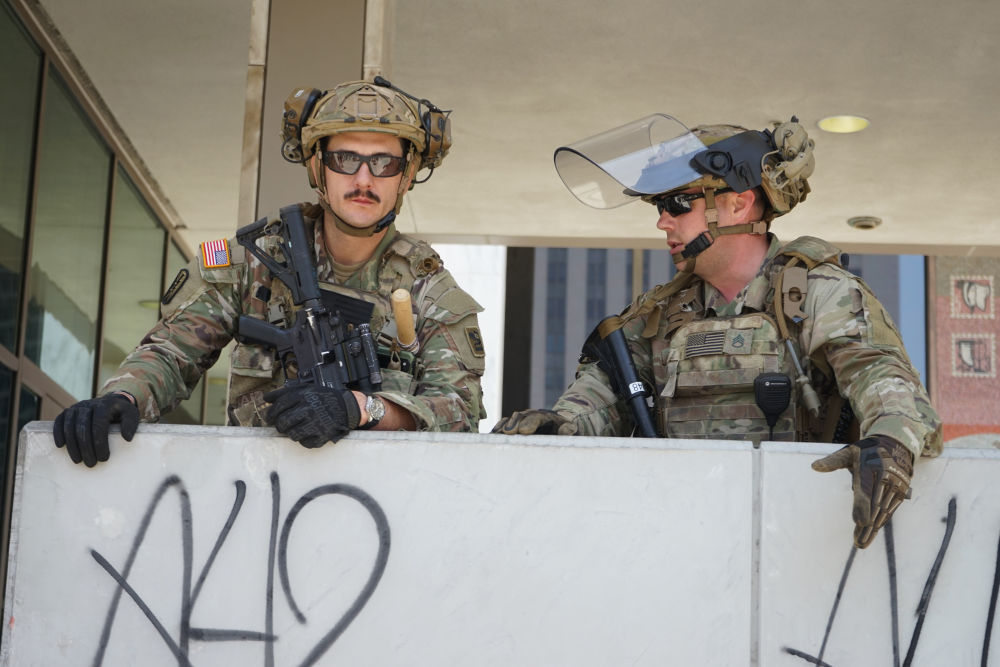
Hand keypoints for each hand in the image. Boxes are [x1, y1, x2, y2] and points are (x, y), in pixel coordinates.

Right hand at [53, 393, 139, 467]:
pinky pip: (59, 422)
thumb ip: (131, 424)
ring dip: (72, 446)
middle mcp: (87, 405)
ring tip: (78, 461)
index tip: (104, 458)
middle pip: (82, 428)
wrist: (111, 401)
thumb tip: (127, 438)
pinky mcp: (67, 412)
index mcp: (104, 405)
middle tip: (91, 464)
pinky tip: (61, 446)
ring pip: (69, 427)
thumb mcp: (131, 415)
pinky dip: (58, 433)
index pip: (99, 425)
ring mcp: (76, 408)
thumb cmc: (121, 413)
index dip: (100, 443)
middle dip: (86, 448)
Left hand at [264, 384, 360, 447]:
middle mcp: (310, 410)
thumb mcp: (306, 389)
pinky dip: (304, 439)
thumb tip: (265, 398)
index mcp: (304, 397)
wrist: (348, 407)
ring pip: (292, 435)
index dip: (271, 413)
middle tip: (282, 424)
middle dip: (279, 425)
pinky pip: (305, 443)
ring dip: (290, 433)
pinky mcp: (323, 436)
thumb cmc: (324, 398)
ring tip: (295, 428)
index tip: (269, 417)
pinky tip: (308, 432)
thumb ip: (285, 392)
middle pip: (283, 423)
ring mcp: (316, 424)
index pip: (280, 406)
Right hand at [491, 409, 577, 435]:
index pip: (536, 418)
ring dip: (502, 427)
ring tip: (496, 435)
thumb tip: (566, 431)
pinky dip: (497, 430)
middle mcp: (530, 415)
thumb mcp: (570, 429)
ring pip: (509, 420)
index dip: (529, 423)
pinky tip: (491, 437)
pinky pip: (503, 425)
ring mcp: (520, 419)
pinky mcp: (513, 425)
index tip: (524, 431)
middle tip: (508, 432)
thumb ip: (568, 430)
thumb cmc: (564, 429)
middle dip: (514, 424)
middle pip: (520, 417)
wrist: (556, 425)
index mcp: (545, 416)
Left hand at [811, 434, 913, 548]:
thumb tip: (814, 466)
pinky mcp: (902, 491)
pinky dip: (882, 521)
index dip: (862, 507)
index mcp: (870, 467)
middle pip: (875, 506)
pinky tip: (872, 532)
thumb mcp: (848, 452)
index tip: (859, 522)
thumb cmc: (865, 452)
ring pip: (884, 511)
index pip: (865, 490)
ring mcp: (896, 485)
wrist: (895, 446)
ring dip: (874, 529)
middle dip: (867, 526)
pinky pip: (891, 509)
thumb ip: (832, 461)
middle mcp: (885, 477)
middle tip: (857, 543)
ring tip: (861, 543)